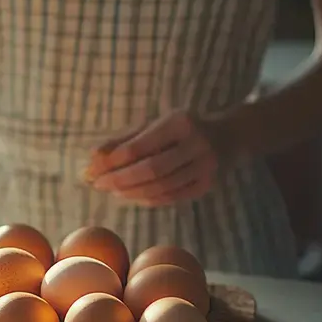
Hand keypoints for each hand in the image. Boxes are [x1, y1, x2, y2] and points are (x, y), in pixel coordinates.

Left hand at [84, 109, 227, 206]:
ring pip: (161, 186)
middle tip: (98, 184)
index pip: (141, 145)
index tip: (93, 168)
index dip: (114, 160)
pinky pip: (172, 197)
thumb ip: (123, 140)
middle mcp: (196, 144)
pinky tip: (132, 197)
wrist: (227, 136)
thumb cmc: (180, 128)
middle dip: (120, 179)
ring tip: (112, 191)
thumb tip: (94, 157)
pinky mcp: (207, 185)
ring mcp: (205, 167)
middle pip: (151, 169)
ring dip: (132, 191)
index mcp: (180, 123)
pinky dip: (148, 199)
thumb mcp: (154, 125)